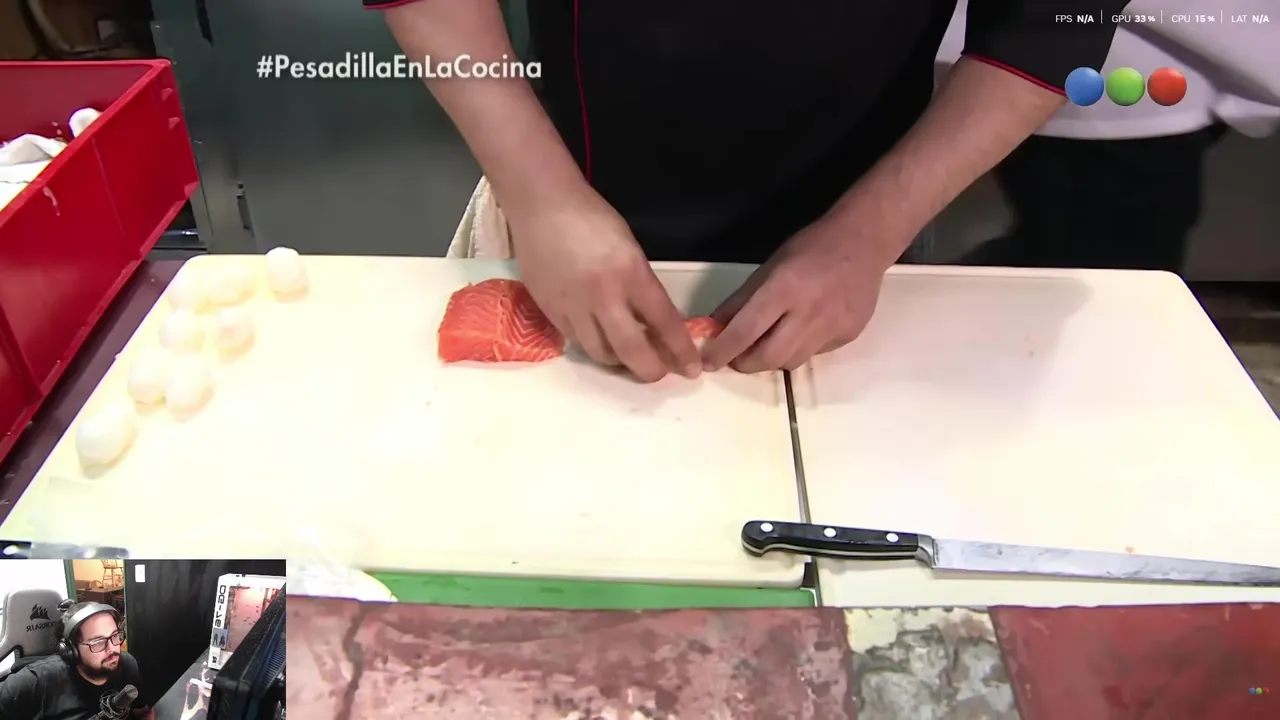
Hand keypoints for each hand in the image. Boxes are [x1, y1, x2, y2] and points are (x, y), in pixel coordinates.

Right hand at [509, 188, 700, 381]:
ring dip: (620, 361)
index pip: (664, 323)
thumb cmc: (592, 219)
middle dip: (651, 370)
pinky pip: (576, 341)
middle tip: (659, 372)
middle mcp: (604, 296)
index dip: (681, 351)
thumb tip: (652, 322)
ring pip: (601, 354)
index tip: (691, 369)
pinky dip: (592, 345)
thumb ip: (641, 285)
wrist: (542, 205)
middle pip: (632, 351)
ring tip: (628, 356)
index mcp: (631, 273)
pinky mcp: (549, 311)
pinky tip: (599, 338)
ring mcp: (573, 307)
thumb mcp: (630, 249)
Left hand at [702, 217, 895, 372]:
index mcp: (785, 288)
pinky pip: (814, 354)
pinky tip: (801, 330)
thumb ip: (741, 300)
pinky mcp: (848, 336)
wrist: (864, 242)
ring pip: (792, 362)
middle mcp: (809, 312)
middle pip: (769, 357)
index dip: (723, 350)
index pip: (746, 330)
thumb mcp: (770, 266)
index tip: (708, 361)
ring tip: (769, 342)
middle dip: (746, 364)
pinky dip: (799, 349)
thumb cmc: (811, 248)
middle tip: (736, 357)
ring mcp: (833, 327)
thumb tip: (715, 326)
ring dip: (772, 358)